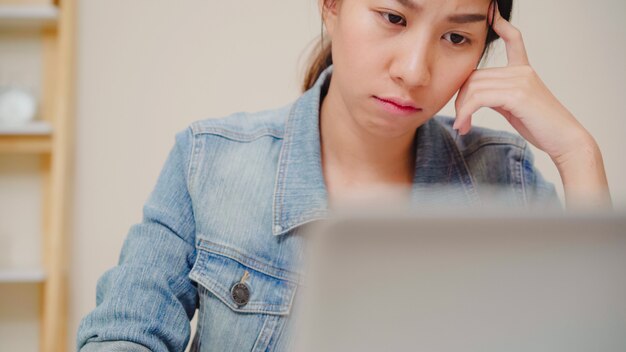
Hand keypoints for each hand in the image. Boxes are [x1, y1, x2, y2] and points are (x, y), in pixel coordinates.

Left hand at [454, 3, 610, 208]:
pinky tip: (464, 125)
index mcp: (524, 71)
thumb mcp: (515, 107)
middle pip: (475, 75)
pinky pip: (479, 98)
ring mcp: (520, 80)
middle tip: (460, 120)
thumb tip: (475, 98)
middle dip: (461, 99)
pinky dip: (466, 112)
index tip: (492, 13)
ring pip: (474, 87)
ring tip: (462, 126)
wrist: (564, 140)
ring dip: (462, 109)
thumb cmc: (541, 127)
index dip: (502, 25)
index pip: (514, 40)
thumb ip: (497, 96)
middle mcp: (522, 71)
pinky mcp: (517, 94)